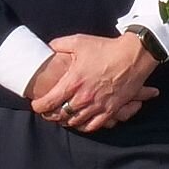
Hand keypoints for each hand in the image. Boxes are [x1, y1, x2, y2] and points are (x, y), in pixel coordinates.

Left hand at [27, 32, 158, 132]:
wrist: (133, 56)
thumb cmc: (106, 48)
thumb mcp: (79, 42)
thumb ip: (60, 44)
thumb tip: (48, 47)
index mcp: (73, 82)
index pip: (49, 102)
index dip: (38, 106)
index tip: (36, 105)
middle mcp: (83, 98)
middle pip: (60, 115)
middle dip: (51, 115)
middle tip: (47, 112)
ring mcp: (97, 106)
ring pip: (75, 122)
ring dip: (66, 121)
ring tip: (62, 117)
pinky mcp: (110, 110)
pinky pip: (93, 126)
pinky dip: (84, 126)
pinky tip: (80, 122)